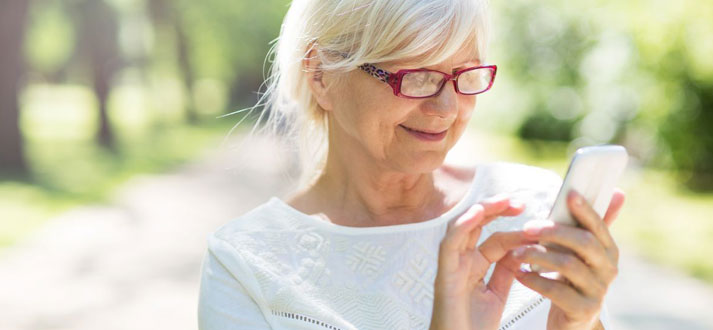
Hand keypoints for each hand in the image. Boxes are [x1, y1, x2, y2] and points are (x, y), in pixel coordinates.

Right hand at [430, 195, 536, 329]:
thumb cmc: (471, 329)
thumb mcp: (496, 296)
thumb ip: (506, 272)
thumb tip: (521, 250)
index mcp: (473, 267)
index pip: (494, 239)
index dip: (515, 229)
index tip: (536, 224)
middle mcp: (460, 262)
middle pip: (476, 226)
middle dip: (496, 209)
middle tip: (519, 202)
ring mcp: (451, 266)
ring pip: (461, 227)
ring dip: (481, 210)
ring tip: (503, 201)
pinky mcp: (444, 275)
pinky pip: (449, 244)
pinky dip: (462, 226)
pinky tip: (477, 214)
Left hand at [510, 188, 625, 329]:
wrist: (572, 322)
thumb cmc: (572, 280)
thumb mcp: (582, 253)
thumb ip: (590, 225)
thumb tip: (618, 192)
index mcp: (609, 251)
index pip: (599, 226)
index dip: (586, 210)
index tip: (569, 194)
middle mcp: (608, 270)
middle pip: (584, 243)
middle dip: (554, 231)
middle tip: (527, 228)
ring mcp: (597, 291)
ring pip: (568, 265)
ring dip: (538, 255)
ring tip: (516, 253)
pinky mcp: (583, 310)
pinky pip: (556, 291)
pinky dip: (535, 281)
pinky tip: (519, 274)